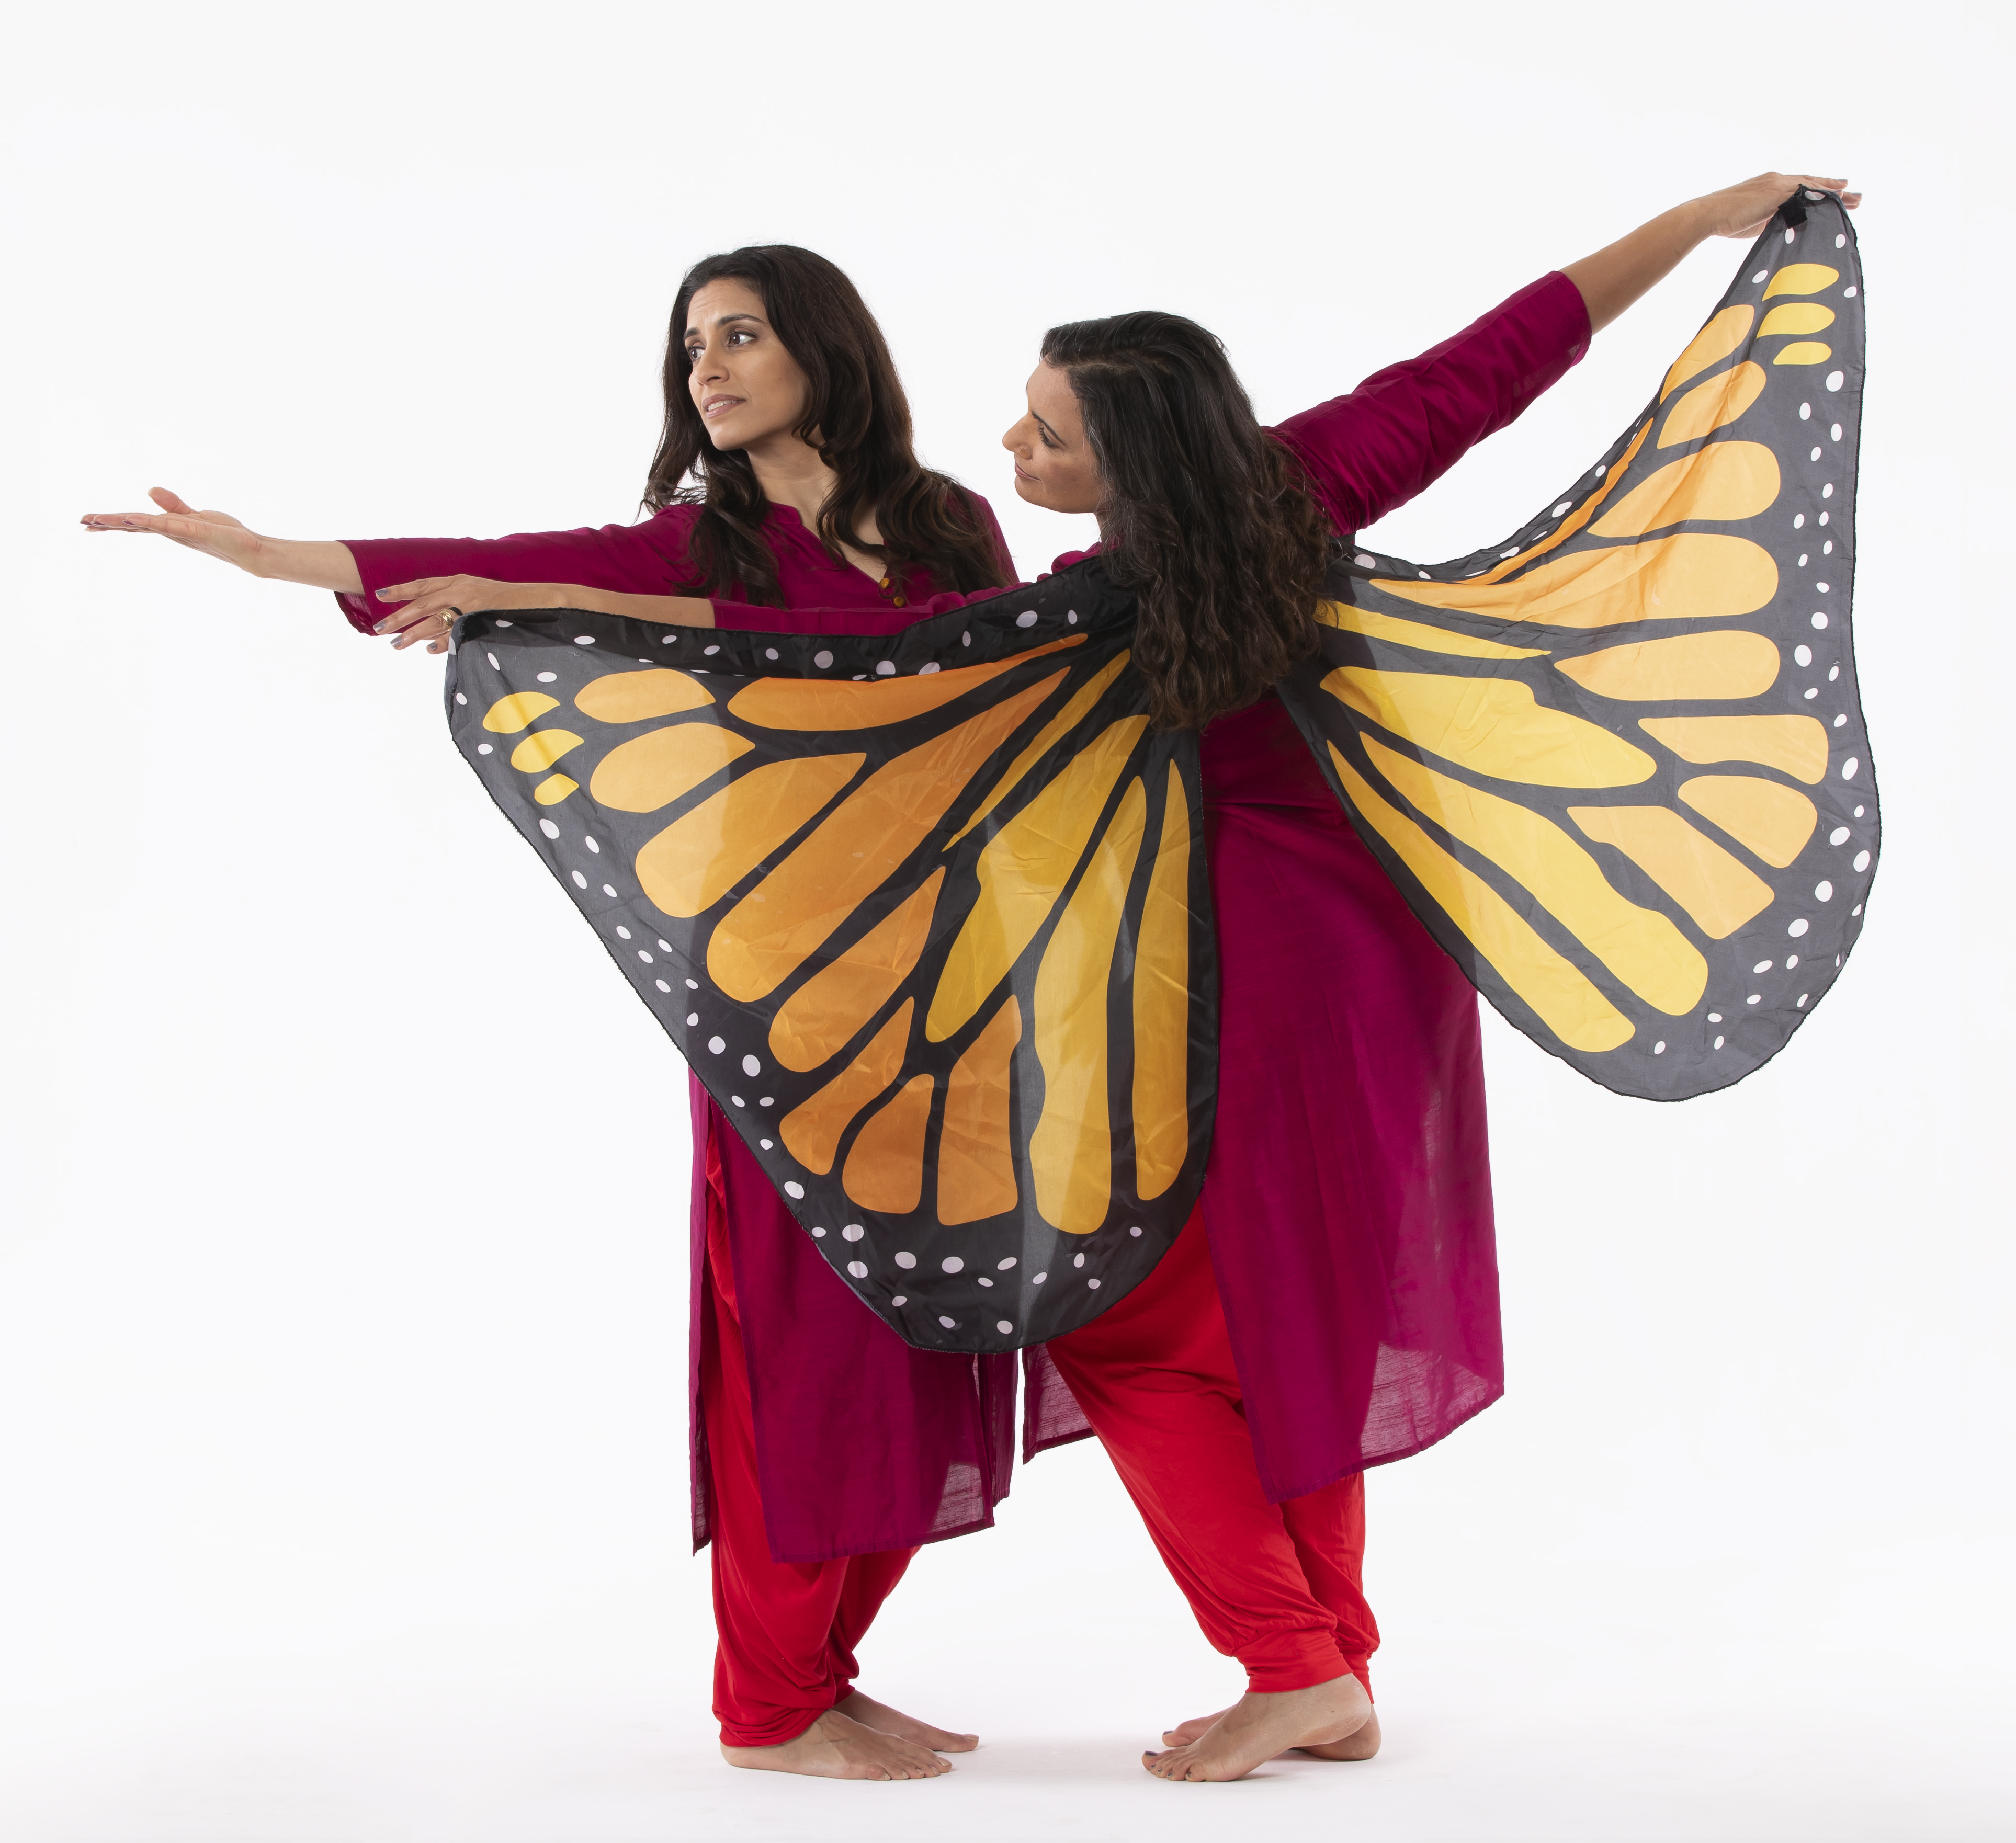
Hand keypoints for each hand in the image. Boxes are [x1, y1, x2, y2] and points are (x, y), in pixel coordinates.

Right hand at [79, 487, 268, 570]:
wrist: (248, 548)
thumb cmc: (223, 534)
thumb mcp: (193, 515)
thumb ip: (172, 505)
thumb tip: (150, 489)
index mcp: (167, 527)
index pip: (134, 523)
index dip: (112, 522)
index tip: (88, 522)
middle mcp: (170, 532)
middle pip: (133, 526)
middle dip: (108, 524)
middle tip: (83, 523)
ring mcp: (180, 532)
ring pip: (146, 526)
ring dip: (122, 523)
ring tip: (99, 521)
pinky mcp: (194, 531)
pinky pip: (169, 525)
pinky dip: (151, 521)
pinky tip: (134, 518)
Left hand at [372, 576, 573, 653]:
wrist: (544, 604)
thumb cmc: (512, 606)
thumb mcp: (481, 599)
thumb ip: (459, 609)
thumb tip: (434, 634)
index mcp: (461, 581)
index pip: (424, 584)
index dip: (401, 589)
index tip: (380, 595)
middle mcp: (463, 589)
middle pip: (422, 602)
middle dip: (398, 616)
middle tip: (378, 628)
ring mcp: (471, 605)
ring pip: (434, 618)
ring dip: (412, 633)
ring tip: (396, 644)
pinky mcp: (481, 620)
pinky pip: (455, 632)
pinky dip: (441, 641)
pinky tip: (429, 650)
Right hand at [1695, 173, 1861, 240]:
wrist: (1709, 214)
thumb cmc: (1725, 221)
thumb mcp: (1755, 220)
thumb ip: (1773, 219)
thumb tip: (1786, 228)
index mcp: (1771, 186)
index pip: (1802, 186)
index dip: (1820, 189)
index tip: (1837, 191)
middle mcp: (1778, 180)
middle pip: (1813, 184)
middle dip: (1835, 190)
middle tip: (1856, 195)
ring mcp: (1779, 184)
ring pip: (1814, 186)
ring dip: (1835, 193)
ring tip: (1855, 198)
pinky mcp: (1778, 191)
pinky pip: (1807, 192)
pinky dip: (1823, 195)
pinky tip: (1837, 200)